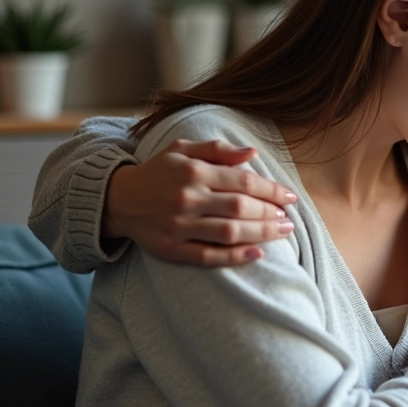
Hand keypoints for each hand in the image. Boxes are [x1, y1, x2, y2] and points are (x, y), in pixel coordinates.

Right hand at [103, 139, 298, 266]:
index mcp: (193, 171)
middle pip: (240, 207)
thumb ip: (218, 149)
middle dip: (271, 213)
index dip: (272, 190)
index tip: (290, 197)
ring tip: (282, 233)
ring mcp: (178, 225)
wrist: (116, 199)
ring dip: (261, 234)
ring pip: (229, 232)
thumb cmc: (158, 172)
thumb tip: (253, 152)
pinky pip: (208, 256)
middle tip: (289, 218)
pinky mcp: (170, 248)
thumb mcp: (183, 149)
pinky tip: (257, 253)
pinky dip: (235, 257)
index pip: (244, 181)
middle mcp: (187, 198)